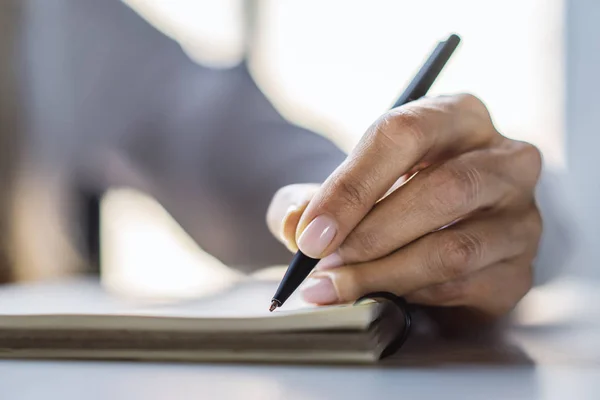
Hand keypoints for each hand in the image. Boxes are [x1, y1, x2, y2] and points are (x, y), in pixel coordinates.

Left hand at [267, 94, 541, 318]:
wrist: (433, 239)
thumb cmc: (388, 201)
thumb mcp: (344, 188)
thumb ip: (308, 200)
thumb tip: (296, 224)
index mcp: (458, 117)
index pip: (406, 134)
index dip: (353, 186)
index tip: (312, 233)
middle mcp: (505, 160)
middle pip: (442, 189)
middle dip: (371, 234)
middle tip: (323, 263)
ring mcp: (522, 217)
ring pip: (454, 248)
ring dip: (384, 274)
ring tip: (338, 287)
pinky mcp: (520, 269)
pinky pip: (464, 287)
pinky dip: (412, 295)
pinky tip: (383, 294)